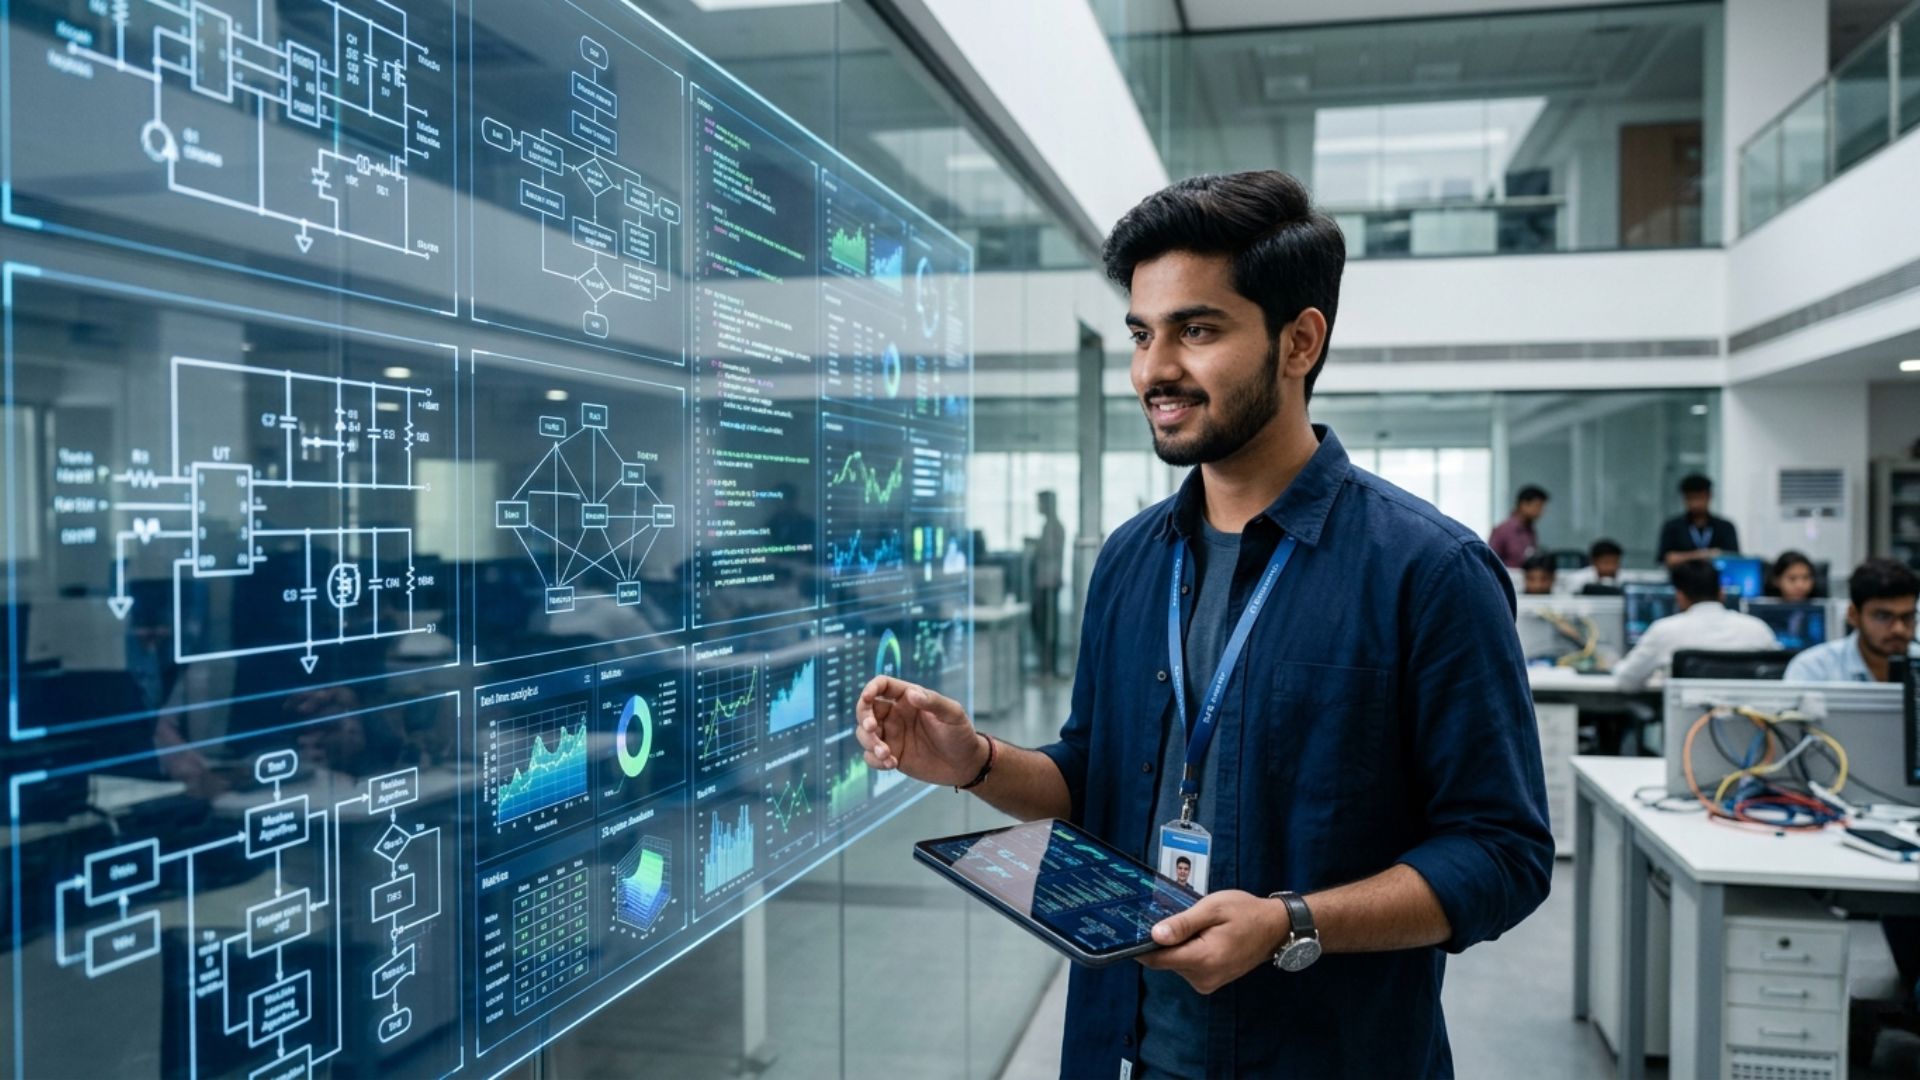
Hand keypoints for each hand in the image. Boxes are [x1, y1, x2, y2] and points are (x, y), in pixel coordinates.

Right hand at [855, 675, 983, 787]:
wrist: (965, 765)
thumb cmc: (961, 734)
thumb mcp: (953, 714)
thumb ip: (933, 702)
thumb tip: (911, 693)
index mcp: (908, 698)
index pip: (882, 686)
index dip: (871, 688)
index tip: (867, 698)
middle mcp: (896, 715)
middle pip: (866, 710)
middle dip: (864, 718)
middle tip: (873, 729)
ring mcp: (892, 735)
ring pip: (865, 734)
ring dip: (869, 743)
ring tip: (887, 754)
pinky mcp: (892, 755)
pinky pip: (871, 756)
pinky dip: (875, 760)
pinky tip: (892, 764)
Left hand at [1137, 890, 1288, 994]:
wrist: (1274, 928)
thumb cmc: (1245, 913)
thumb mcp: (1213, 909)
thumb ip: (1183, 924)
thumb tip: (1154, 935)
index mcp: (1203, 960)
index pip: (1158, 959)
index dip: (1141, 945)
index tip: (1131, 929)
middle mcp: (1203, 978)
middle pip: (1166, 960)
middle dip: (1165, 940)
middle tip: (1177, 916)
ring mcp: (1207, 983)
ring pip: (1176, 963)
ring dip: (1179, 945)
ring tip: (1197, 925)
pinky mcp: (1210, 981)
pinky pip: (1187, 966)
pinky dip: (1188, 951)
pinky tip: (1202, 936)